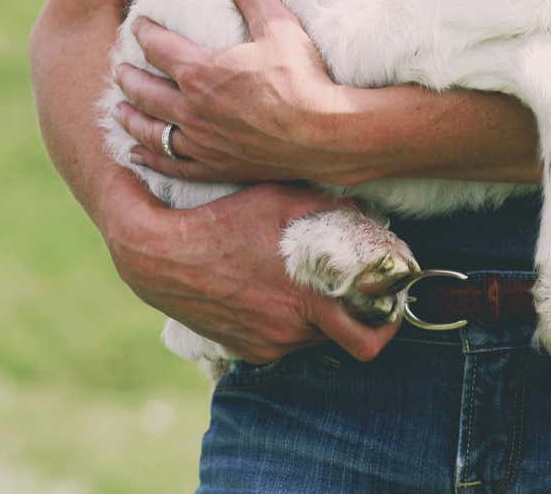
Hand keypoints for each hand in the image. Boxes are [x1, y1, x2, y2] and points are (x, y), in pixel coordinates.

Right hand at [107, 178, 398, 363]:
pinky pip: (281, 341)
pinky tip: (272, 292)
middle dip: (356, 317)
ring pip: (312, 338)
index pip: (370, 337)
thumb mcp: (277, 200)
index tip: (392, 304)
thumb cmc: (221, 220)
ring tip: (305, 283)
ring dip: (317, 316)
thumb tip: (366, 211)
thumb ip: (327, 207)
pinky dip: (287, 322)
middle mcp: (291, 332)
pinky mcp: (245, 350)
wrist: (158, 256)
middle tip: (359, 293)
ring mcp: (267, 345)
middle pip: (344, 337)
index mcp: (307, 300)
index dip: (388, 323)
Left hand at [113, 0, 374, 185]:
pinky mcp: (215, 167)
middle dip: (128, 77)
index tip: (138, 26)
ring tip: (119, 111)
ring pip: (151, 130)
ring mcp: (201, 142)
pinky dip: (150, 159)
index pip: (158, 47)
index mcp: (200, 70)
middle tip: (119, 70)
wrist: (326, 134)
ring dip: (131, 117)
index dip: (144, 33)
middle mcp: (190, 108)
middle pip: (145, 90)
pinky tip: (138, 156)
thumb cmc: (303, 79)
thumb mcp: (279, 26)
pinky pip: (171, 165)